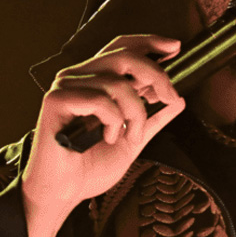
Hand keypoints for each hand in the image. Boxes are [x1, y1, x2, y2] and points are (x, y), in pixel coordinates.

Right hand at [22, 34, 185, 215]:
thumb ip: (153, 119)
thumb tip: (179, 101)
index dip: (149, 42)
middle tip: (170, 97)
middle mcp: (79, 77)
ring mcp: (66, 87)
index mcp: (95, 80)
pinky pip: (100, 100)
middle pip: (124, 56)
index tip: (175, 48)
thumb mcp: (132, 141)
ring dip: (136, 113)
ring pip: (118, 83)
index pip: (122, 47)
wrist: (63, 193)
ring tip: (130, 136)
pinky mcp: (56, 101)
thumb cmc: (89, 168)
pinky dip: (113, 120)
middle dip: (156, 75)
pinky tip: (106, 137)